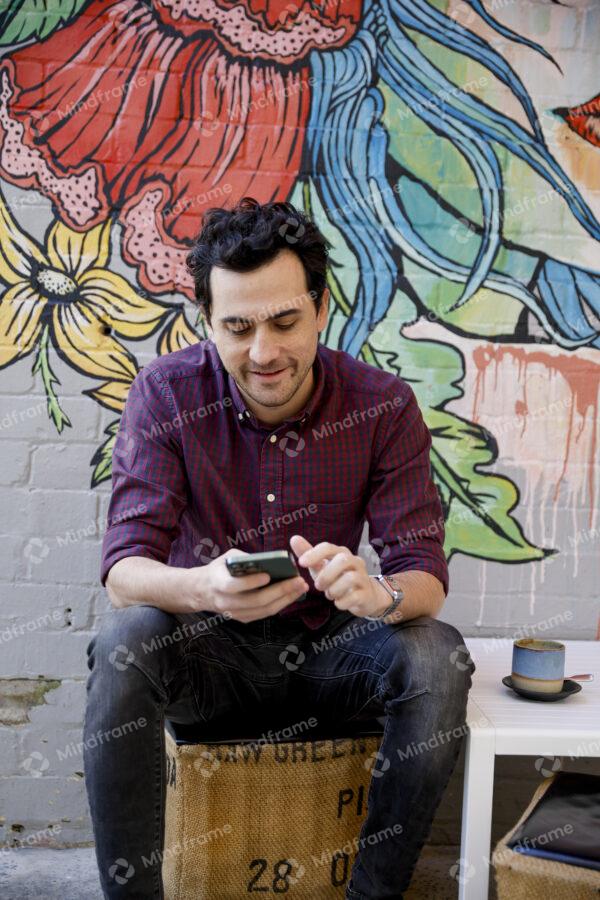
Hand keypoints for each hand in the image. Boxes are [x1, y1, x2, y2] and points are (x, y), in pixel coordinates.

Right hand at [187, 548, 308, 623]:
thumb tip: (271, 561)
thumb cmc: (219, 569)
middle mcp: (225, 602)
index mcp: (218, 583)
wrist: (202, 591)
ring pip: (263, 610)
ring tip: (300, 587)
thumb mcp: (228, 557)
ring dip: (285, 599)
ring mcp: (234, 614)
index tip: (268, 575)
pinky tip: (292, 594)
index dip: (251, 582)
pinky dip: (280, 604)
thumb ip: (246, 559)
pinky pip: (264, 614)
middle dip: (280, 591)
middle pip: (255, 601)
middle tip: (298, 581)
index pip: (234, 586)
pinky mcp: (243, 619)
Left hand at [290, 535, 391, 618]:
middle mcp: (355, 562)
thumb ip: (308, 554)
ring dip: (334, 589)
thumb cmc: (338, 579)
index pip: (328, 547)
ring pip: (350, 578)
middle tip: (318, 586)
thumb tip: (294, 539)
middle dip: (326, 575)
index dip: (314, 554)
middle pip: (343, 560)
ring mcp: (363, 577)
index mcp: (342, 553)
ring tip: (330, 594)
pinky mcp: (366, 594)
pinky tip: (338, 602)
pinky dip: (342, 602)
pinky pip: (354, 596)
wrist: (364, 596)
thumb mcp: (321, 567)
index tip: (301, 563)